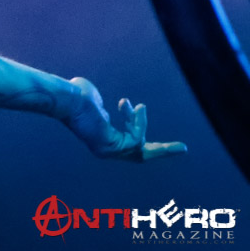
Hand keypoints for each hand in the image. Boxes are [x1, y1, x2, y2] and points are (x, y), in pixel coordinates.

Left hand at [64, 76, 186, 161]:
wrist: (67, 98)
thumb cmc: (76, 95)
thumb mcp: (93, 98)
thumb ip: (101, 104)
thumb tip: (102, 104)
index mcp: (100, 137)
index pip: (127, 144)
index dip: (142, 136)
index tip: (156, 136)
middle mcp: (104, 148)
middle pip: (139, 155)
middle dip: (163, 151)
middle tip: (184, 148)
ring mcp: (107, 151)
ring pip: (139, 142)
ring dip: (140, 123)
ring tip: (137, 106)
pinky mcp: (112, 148)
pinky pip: (136, 138)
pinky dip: (137, 122)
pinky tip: (132, 106)